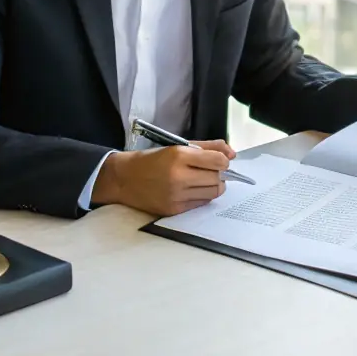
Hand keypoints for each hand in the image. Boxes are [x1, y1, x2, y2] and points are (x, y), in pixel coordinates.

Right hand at [93, 140, 235, 215]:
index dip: (223, 161)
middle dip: (218, 174)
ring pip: (212, 193)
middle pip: (217, 179)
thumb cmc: (151, 160)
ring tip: (200, 180)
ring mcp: (176, 195)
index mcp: (179, 156)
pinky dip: (201, 196)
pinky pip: (200, 204)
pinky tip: (191, 190)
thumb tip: (232, 154)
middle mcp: (178, 176)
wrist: (124, 178)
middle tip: (208, 171)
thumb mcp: (178, 146)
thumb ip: (208, 147)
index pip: (218, 161)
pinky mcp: (173, 209)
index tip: (218, 160)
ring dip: (212, 186)